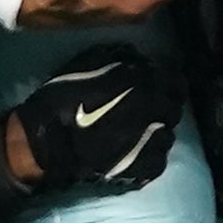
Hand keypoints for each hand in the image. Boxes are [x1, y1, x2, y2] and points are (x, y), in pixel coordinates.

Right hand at [15, 45, 186, 189]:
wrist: (46, 146)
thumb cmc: (60, 102)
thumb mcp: (81, 67)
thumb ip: (113, 58)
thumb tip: (135, 57)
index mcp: (140, 81)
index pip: (172, 74)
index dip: (167, 75)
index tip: (159, 77)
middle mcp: (153, 108)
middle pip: (176, 102)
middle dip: (167, 100)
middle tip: (153, 103)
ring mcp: (153, 139)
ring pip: (171, 130)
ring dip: (161, 126)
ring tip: (144, 129)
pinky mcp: (147, 166)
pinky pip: (162, 156)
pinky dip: (153, 151)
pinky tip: (138, 149)